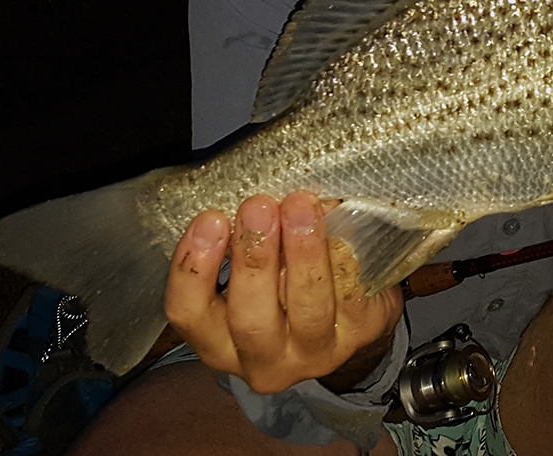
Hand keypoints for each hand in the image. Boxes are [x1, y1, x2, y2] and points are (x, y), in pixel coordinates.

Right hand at [164, 193, 403, 394]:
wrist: (350, 320)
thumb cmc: (285, 285)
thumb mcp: (252, 273)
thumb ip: (242, 241)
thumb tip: (254, 193)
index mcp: (221, 342)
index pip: (189, 315)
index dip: (194, 270)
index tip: (211, 219)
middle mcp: (264, 360)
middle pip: (250, 320)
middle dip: (254, 259)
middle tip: (259, 207)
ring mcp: (316, 353)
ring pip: (308, 309)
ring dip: (303, 254)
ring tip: (301, 206)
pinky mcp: (362, 333)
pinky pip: (352, 293)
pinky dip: (344, 253)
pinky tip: (339, 218)